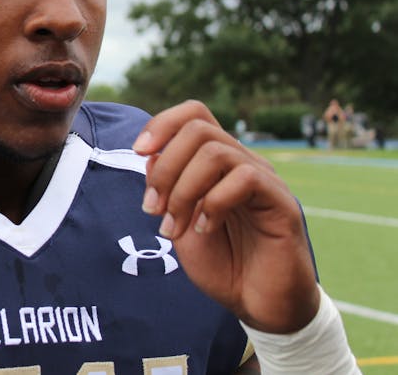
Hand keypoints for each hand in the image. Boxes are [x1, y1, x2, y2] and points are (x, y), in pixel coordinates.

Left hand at [133, 100, 319, 332]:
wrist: (259, 304)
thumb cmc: (222, 263)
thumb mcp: (178, 223)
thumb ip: (164, 188)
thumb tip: (150, 154)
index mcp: (218, 163)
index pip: (194, 115)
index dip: (162, 123)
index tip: (138, 151)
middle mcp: (242, 163)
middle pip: (198, 129)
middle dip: (165, 168)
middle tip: (153, 209)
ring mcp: (265, 180)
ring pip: (217, 152)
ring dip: (183, 190)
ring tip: (175, 227)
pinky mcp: (282, 203)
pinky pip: (246, 178)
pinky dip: (214, 202)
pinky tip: (205, 229)